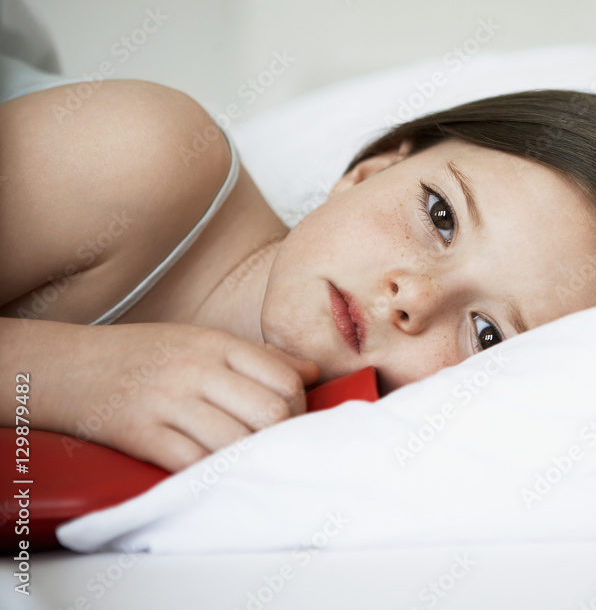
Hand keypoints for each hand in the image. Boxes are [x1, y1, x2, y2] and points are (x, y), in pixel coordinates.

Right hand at [61, 323, 318, 472]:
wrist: (64, 366)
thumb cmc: (141, 355)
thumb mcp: (201, 340)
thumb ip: (258, 357)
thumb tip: (311, 372)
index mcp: (216, 344)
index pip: (286, 378)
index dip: (300, 407)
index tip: (292, 421)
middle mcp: (195, 369)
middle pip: (271, 412)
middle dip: (281, 437)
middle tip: (272, 447)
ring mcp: (167, 401)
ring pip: (237, 441)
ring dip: (249, 459)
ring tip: (246, 462)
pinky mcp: (139, 432)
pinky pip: (193, 462)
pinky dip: (211, 474)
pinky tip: (213, 473)